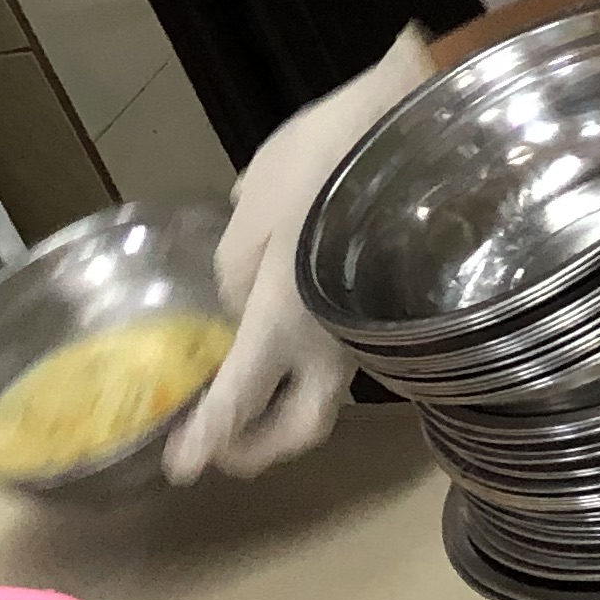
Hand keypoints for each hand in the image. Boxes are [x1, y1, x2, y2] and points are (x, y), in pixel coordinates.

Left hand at [172, 26, 433, 480]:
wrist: (417, 129)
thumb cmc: (323, 160)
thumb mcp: (251, 205)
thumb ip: (233, 268)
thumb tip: (240, 302)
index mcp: (283, 321)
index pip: (238, 401)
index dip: (207, 439)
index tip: (182, 470)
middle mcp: (332, 344)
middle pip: (299, 428)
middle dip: (260, 449)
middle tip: (226, 448)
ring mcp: (369, 329)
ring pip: (328, 395)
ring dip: (290, 407)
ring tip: (256, 393)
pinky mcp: (390, 306)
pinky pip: (348, 355)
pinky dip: (316, 365)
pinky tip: (297, 336)